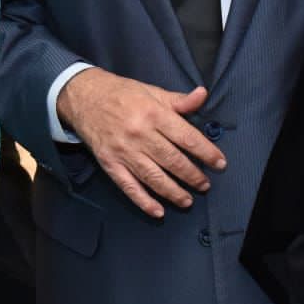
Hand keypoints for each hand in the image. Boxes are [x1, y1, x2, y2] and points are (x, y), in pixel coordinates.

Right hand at [56, 67, 224, 217]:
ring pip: (154, 177)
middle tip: (205, 185)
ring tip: (188, 201)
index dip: (206, 152)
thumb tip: (203, 95)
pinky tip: (158, 211)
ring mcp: (124, 151)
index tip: (220, 163)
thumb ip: (179, 100)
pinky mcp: (110, 164)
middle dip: (193, 175)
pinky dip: (144, 201)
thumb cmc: (122, 94)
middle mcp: (140, 134)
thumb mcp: (152, 91)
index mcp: (153, 114)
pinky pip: (129, 187)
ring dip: (173, 192)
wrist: (83, 97)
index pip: (186, 137)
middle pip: (172, 160)